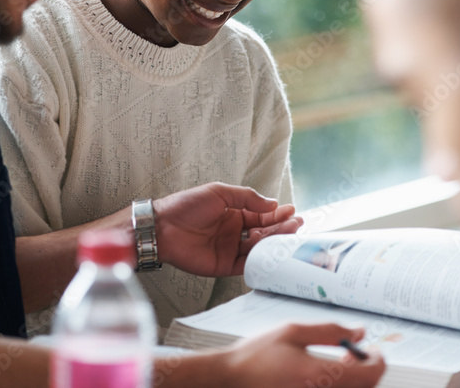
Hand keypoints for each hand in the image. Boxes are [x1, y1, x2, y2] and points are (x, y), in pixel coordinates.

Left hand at [153, 182, 301, 276]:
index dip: (277, 214)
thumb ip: (247, 198)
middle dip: (281, 228)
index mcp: (233, 213)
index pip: (261, 215)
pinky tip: (273, 254)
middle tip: (297, 225)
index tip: (292, 211)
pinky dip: (261, 261)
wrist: (162, 227)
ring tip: (290, 236)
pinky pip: (247, 265)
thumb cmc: (187, 206)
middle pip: (264, 232)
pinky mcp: (224, 265)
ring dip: (275, 243)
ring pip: (259, 248)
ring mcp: (230, 249)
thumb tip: (272, 204)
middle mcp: (234, 232)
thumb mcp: (220, 193)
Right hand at [219, 323, 384, 387]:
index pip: (370, 374)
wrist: (230, 379)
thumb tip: (360, 331)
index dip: (378, 360)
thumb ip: (330, 330)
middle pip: (365, 387)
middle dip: (366, 368)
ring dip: (354, 378)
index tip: (374, 349)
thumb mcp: (293, 331)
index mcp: (319, 375)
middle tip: (354, 351)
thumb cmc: (256, 356)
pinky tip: (324, 375)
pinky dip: (340, 385)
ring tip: (339, 361)